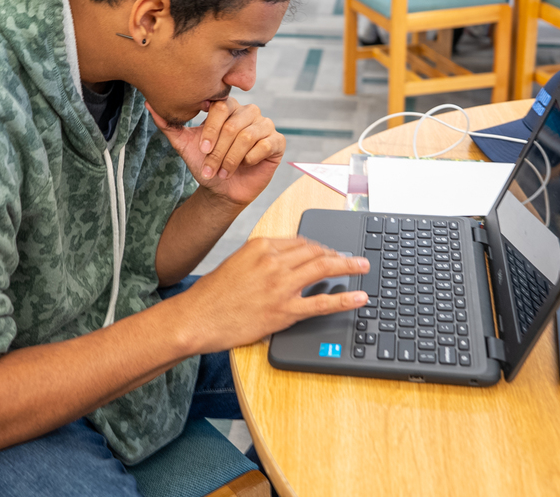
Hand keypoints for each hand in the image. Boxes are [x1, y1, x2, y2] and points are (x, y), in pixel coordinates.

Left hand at [148, 98, 283, 209]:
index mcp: (228, 107)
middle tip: (211, 167)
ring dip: (232, 158)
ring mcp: (265, 126)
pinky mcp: (277, 143)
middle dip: (219, 150)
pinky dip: (251, 158)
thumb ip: (169, 124)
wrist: (221, 189)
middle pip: (234, 124)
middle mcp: (248, 112)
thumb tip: (149, 104)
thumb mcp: (184, 145)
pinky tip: (245, 165)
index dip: (211, 130)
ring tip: (223, 171)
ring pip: (248, 136)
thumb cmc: (205, 164)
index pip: (221, 107)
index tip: (202, 149)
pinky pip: (267, 144)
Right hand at [174, 237, 369, 353]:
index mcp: (261, 246)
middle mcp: (273, 261)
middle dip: (337, 254)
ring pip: (323, 269)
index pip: (300, 242)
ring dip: (348, 266)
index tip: (329, 252)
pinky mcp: (283, 310)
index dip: (319, 247)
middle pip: (315, 251)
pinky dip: (344, 299)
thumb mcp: (236, 263)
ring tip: (362, 267)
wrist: (197, 317)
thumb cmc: (212, 294)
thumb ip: (261, 259)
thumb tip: (285, 261)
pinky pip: (321, 303)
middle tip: (352, 258)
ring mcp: (280, 285)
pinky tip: (359, 297)